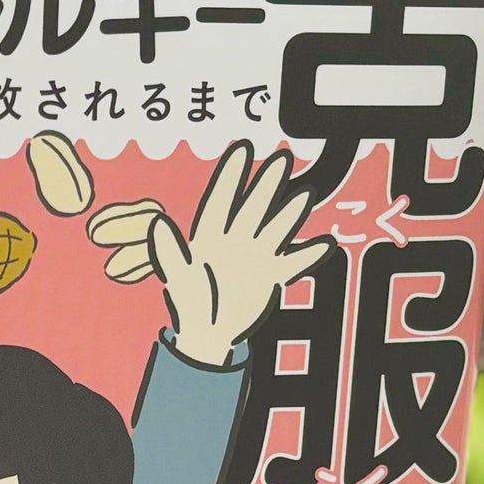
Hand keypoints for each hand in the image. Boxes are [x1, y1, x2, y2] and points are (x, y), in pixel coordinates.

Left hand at [150, 143, 333, 367]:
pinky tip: (325, 244)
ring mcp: (255, 256)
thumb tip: (158, 224)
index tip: (242, 149)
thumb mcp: (178, 278)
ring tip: (305, 194)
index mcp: (210, 237)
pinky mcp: (270, 275)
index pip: (222, 200)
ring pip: (275, 229)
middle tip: (282, 159)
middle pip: (254, 207)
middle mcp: (236, 241)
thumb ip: (170, 253)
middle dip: (267, 184)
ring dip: (289, 214)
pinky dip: (308, 255)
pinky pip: (293, 262)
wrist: (208, 334)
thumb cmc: (191, 303)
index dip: (231, 175)